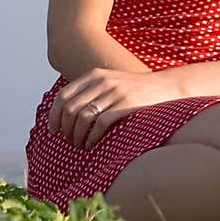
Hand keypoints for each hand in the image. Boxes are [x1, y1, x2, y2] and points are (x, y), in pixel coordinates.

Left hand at [46, 66, 185, 148]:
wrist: (166, 87)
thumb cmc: (136, 89)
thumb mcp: (111, 81)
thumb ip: (90, 91)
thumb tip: (66, 112)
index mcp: (95, 75)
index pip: (63, 96)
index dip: (54, 115)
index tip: (53, 130)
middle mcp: (103, 81)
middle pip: (70, 109)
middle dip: (65, 129)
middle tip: (68, 141)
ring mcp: (115, 92)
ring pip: (83, 118)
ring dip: (77, 136)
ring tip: (80, 145)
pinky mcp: (127, 105)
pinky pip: (100, 124)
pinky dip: (92, 137)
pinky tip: (92, 144)